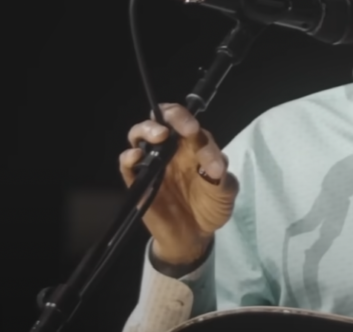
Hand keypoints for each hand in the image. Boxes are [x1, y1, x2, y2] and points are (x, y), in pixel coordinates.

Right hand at [120, 103, 239, 265]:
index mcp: (193, 146)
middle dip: (170, 116)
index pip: (188, 122)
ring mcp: (153, 164)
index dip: (190, 122)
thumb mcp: (226, 191)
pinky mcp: (138, 183)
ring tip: (158, 136)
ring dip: (146, 130)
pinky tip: (137, 157)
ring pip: (139, 136)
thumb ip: (222, 176)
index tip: (194, 131)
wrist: (195, 236)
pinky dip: (128, 158)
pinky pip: (127, 166)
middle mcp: (171, 150)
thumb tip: (214, 167)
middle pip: (161, 120)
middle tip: (179, 128)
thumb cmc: (211, 206)